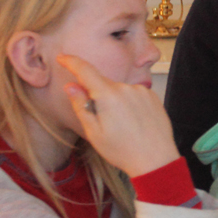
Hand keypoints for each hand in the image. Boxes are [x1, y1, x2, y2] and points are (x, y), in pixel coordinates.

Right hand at [58, 54, 179, 177]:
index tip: (62, 58)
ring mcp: (142, 91)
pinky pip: (133, 95)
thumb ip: (80, 105)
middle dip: (97, 97)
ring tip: (122, 127)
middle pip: (103, 84)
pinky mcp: (153, 96)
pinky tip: (133, 123)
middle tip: (103, 123)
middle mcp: (127, 88)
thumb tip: (70, 86)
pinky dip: (128, 105)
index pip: (85, 70)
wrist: (156, 160)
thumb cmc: (123, 150)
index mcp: (109, 95)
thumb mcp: (94, 132)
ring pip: (119, 91)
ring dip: (114, 102)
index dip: (71, 62)